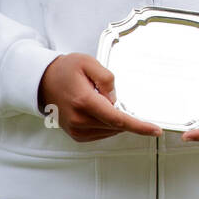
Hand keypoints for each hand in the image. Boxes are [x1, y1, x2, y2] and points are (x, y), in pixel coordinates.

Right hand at [38, 52, 162, 141]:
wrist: (43, 81)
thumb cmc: (65, 70)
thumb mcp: (88, 62)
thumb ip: (106, 78)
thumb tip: (115, 99)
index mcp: (84, 101)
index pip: (118, 119)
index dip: (139, 126)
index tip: (155, 130)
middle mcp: (79, 119)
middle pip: (116, 125)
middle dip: (125, 115)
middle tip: (113, 97)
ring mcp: (76, 130)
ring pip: (110, 131)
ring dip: (115, 119)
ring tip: (99, 99)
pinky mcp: (76, 135)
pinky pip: (101, 133)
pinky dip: (107, 124)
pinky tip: (99, 110)